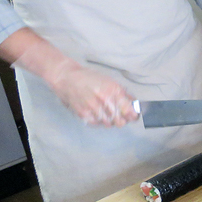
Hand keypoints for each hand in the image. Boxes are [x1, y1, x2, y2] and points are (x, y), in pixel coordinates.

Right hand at [12, 41, 137, 126]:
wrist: (66, 77)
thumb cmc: (89, 78)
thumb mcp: (109, 81)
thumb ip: (123, 93)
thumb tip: (134, 103)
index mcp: (114, 90)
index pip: (129, 110)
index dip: (133, 115)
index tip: (133, 116)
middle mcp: (105, 100)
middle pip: (120, 121)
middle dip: (122, 120)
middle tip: (121, 117)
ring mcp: (93, 108)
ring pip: (108, 124)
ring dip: (110, 121)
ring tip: (107, 114)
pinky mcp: (83, 113)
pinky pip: (96, 124)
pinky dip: (99, 122)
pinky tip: (98, 115)